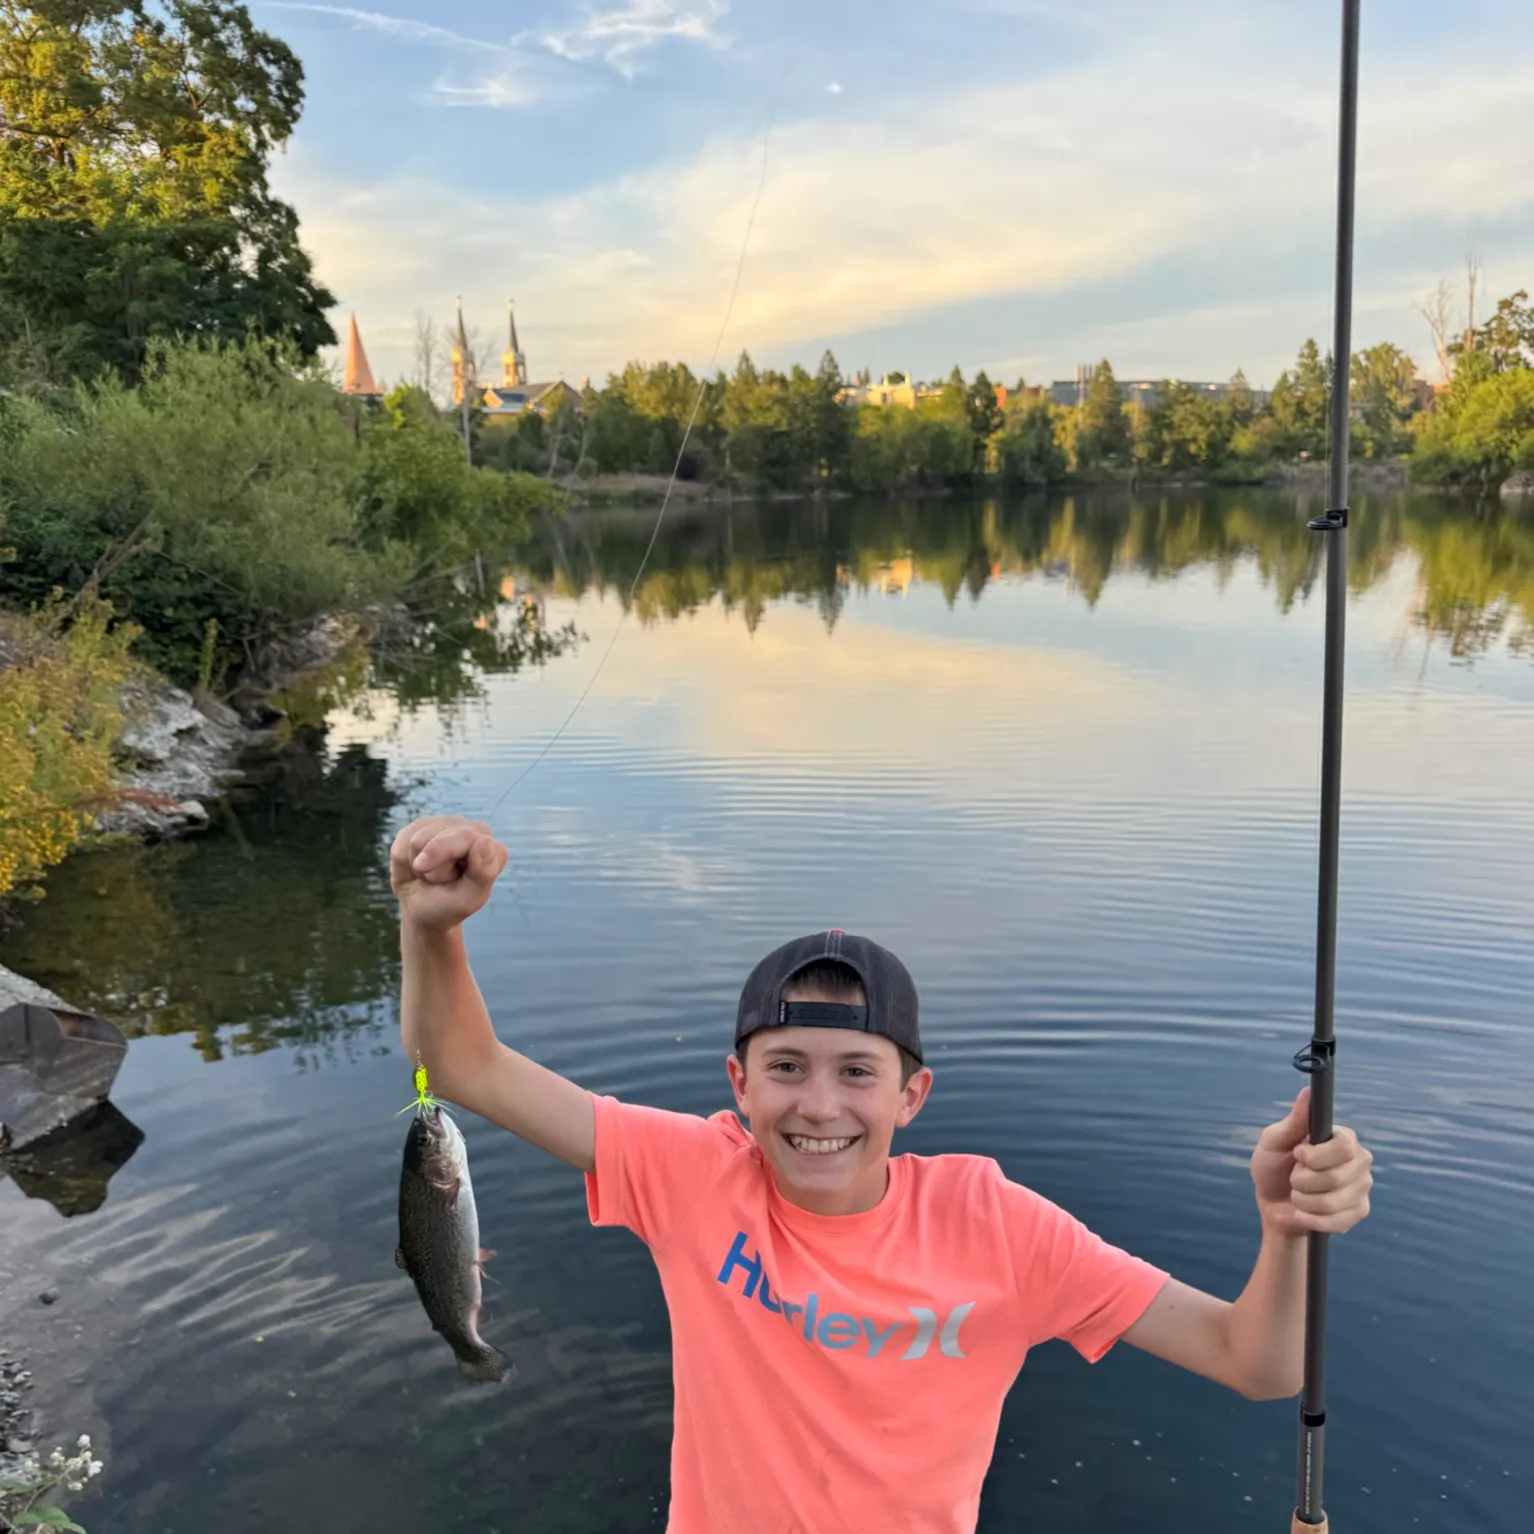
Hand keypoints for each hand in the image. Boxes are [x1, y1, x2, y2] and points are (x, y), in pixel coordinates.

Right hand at [389, 814, 506, 931]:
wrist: (421, 909)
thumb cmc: (449, 906)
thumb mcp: (468, 899)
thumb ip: (483, 872)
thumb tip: (484, 840)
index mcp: (493, 850)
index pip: (467, 837)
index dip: (443, 857)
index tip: (436, 879)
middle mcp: (474, 830)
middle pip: (440, 837)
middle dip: (431, 865)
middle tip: (434, 881)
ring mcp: (449, 824)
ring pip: (419, 838)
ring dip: (419, 864)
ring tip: (427, 874)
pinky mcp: (424, 824)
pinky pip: (404, 839)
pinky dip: (405, 859)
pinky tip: (416, 865)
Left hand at [1250, 1087, 1373, 1237]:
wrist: (1274, 1205)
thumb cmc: (1273, 1167)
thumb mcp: (1274, 1142)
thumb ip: (1294, 1121)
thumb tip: (1308, 1091)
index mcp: (1342, 1138)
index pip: (1345, 1146)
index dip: (1317, 1156)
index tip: (1297, 1154)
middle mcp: (1359, 1161)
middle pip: (1338, 1177)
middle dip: (1303, 1181)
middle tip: (1293, 1177)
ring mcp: (1362, 1188)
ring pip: (1334, 1202)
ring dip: (1303, 1201)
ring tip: (1297, 1195)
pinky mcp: (1359, 1212)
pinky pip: (1335, 1221)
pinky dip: (1310, 1219)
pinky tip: (1303, 1213)